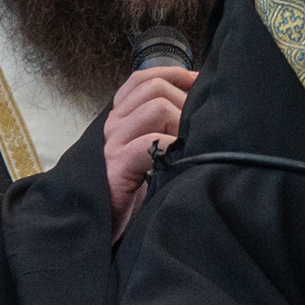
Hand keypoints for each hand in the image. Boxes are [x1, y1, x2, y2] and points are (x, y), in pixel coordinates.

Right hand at [104, 63, 193, 236]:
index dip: (174, 75)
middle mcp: (113, 125)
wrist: (105, 229)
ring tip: (188, 148)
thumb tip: (198, 103)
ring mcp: (112, 145)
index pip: (143, 78)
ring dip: (182, 124)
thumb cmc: (138, 193)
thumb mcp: (150, 153)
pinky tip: (180, 162)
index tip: (198, 83)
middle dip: (184, 101)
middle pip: (154, 88)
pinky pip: (152, 142)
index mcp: (119, 118)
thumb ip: (163, 128)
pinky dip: (174, 148)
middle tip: (197, 128)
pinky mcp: (116, 167)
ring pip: (157, 107)